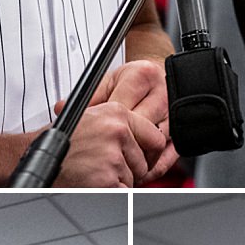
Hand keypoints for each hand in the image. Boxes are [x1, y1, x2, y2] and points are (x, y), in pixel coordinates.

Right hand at [56, 100, 160, 185]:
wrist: (32, 157)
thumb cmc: (61, 142)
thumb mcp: (92, 118)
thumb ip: (121, 125)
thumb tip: (152, 140)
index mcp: (117, 113)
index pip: (156, 138)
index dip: (147, 152)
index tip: (139, 158)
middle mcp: (117, 132)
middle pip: (144, 162)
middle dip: (129, 170)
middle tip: (104, 166)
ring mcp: (112, 157)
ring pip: (134, 179)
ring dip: (117, 182)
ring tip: (93, 173)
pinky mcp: (107, 180)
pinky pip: (124, 192)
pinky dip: (111, 193)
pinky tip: (93, 183)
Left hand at [95, 60, 176, 179]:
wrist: (155, 73)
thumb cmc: (130, 79)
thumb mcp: (106, 81)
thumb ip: (87, 98)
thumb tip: (62, 108)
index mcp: (141, 76)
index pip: (121, 110)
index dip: (106, 129)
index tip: (93, 142)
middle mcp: (161, 93)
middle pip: (140, 129)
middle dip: (122, 147)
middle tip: (104, 160)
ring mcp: (174, 111)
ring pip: (156, 144)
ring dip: (138, 160)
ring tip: (120, 168)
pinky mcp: (183, 127)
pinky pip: (170, 153)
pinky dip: (154, 166)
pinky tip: (140, 170)